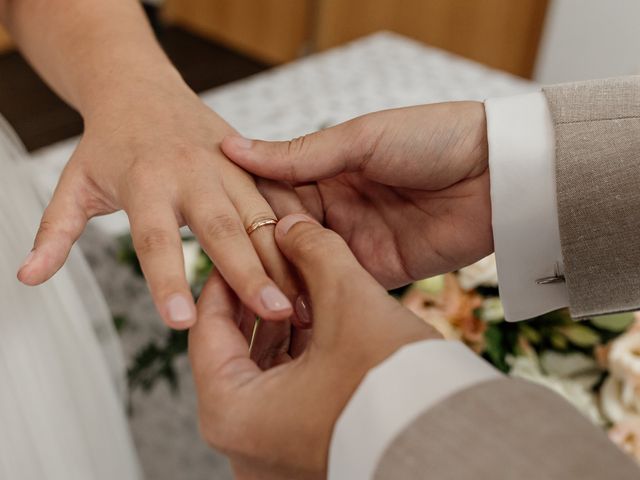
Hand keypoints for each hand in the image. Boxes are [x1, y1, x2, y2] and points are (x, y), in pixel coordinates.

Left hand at [16, 74, 297, 334]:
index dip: (167, 280)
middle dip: (250, 272)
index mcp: (146, 181)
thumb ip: (55, 231)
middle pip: (223, 228)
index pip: (155, 238)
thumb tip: (28, 277)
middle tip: (273, 313)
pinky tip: (321, 260)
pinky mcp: (250, 163)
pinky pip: (280, 196)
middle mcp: (192, 173)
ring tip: (305, 297)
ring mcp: (227, 166)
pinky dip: (300, 227)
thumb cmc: (110, 142)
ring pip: (262, 214)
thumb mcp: (75, 183)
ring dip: (285, 256)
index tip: (180, 322)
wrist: (140, 87)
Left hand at [189, 214, 438, 479]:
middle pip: (233, 352)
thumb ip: (314, 251)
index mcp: (232, 413)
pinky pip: (285, 396)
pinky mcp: (302, 454)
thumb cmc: (394, 387)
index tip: (245, 248)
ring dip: (281, 329)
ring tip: (304, 289)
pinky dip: (299, 358)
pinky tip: (322, 324)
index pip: (207, 328)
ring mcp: (271, 454)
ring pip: (261, 373)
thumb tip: (293, 225)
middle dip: (259, 302)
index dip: (227, 278)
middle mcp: (243, 444)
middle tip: (277, 263)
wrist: (451, 441)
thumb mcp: (348, 300)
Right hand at [222, 102, 491, 288]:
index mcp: (328, 170)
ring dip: (284, 278)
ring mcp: (356, 240)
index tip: (219, 225)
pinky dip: (316, 297)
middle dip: (262, 251)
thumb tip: (235, 148)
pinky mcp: (380, 270)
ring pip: (306, 263)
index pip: (274, 194)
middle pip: (285, 233)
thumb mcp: (362, 139)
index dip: (249, 210)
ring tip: (251, 294)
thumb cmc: (433, 138)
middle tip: (230, 270)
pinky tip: (289, 308)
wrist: (498, 172)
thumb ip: (301, 154)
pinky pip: (340, 286)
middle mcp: (336, 207)